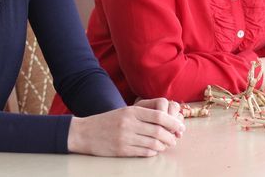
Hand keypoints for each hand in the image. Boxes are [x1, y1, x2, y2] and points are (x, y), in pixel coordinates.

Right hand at [67, 104, 184, 156]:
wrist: (84, 132)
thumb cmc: (107, 121)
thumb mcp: (124, 111)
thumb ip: (143, 114)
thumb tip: (166, 120)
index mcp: (131, 111)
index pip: (159, 116)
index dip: (173, 122)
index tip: (180, 127)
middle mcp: (129, 123)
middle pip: (159, 131)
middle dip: (171, 136)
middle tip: (174, 139)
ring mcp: (125, 138)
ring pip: (154, 143)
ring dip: (163, 146)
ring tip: (165, 145)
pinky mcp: (122, 150)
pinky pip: (144, 152)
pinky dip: (153, 152)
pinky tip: (154, 150)